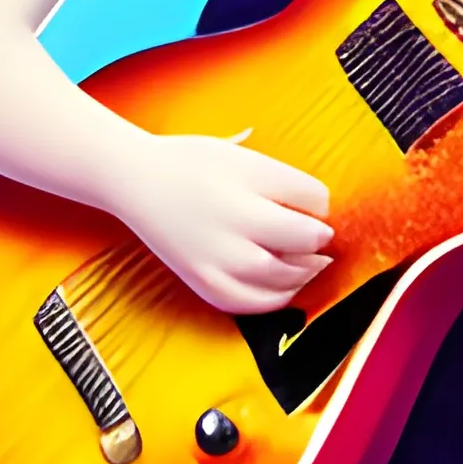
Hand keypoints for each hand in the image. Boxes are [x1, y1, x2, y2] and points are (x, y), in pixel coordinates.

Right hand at [107, 131, 333, 316]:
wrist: (138, 182)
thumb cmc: (196, 163)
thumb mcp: (247, 158)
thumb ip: (289, 184)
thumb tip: (324, 214)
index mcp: (246, 189)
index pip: (311, 206)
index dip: (323, 211)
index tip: (318, 210)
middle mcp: (231, 228)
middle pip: (299, 246)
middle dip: (319, 246)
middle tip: (323, 241)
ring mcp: (215, 261)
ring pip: (279, 281)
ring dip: (305, 274)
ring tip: (310, 263)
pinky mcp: (202, 283)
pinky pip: (248, 304)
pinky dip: (274, 300)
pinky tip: (284, 287)